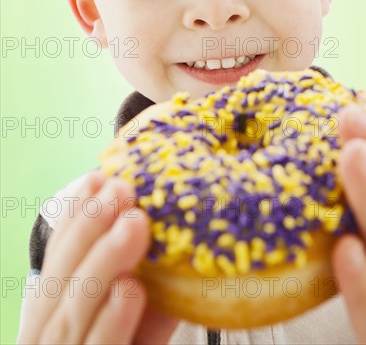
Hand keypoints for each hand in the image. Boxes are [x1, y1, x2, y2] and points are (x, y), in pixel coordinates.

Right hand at [18, 171, 178, 343]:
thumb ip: (154, 280)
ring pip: (71, 313)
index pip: (57, 260)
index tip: (97, 177)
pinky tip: (130, 289)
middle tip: (121, 189)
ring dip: (102, 262)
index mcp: (57, 313)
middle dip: (89, 230)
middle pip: (59, 281)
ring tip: (133, 224)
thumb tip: (174, 225)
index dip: (74, 218)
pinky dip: (110, 322)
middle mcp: (50, 336)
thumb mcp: (143, 316)